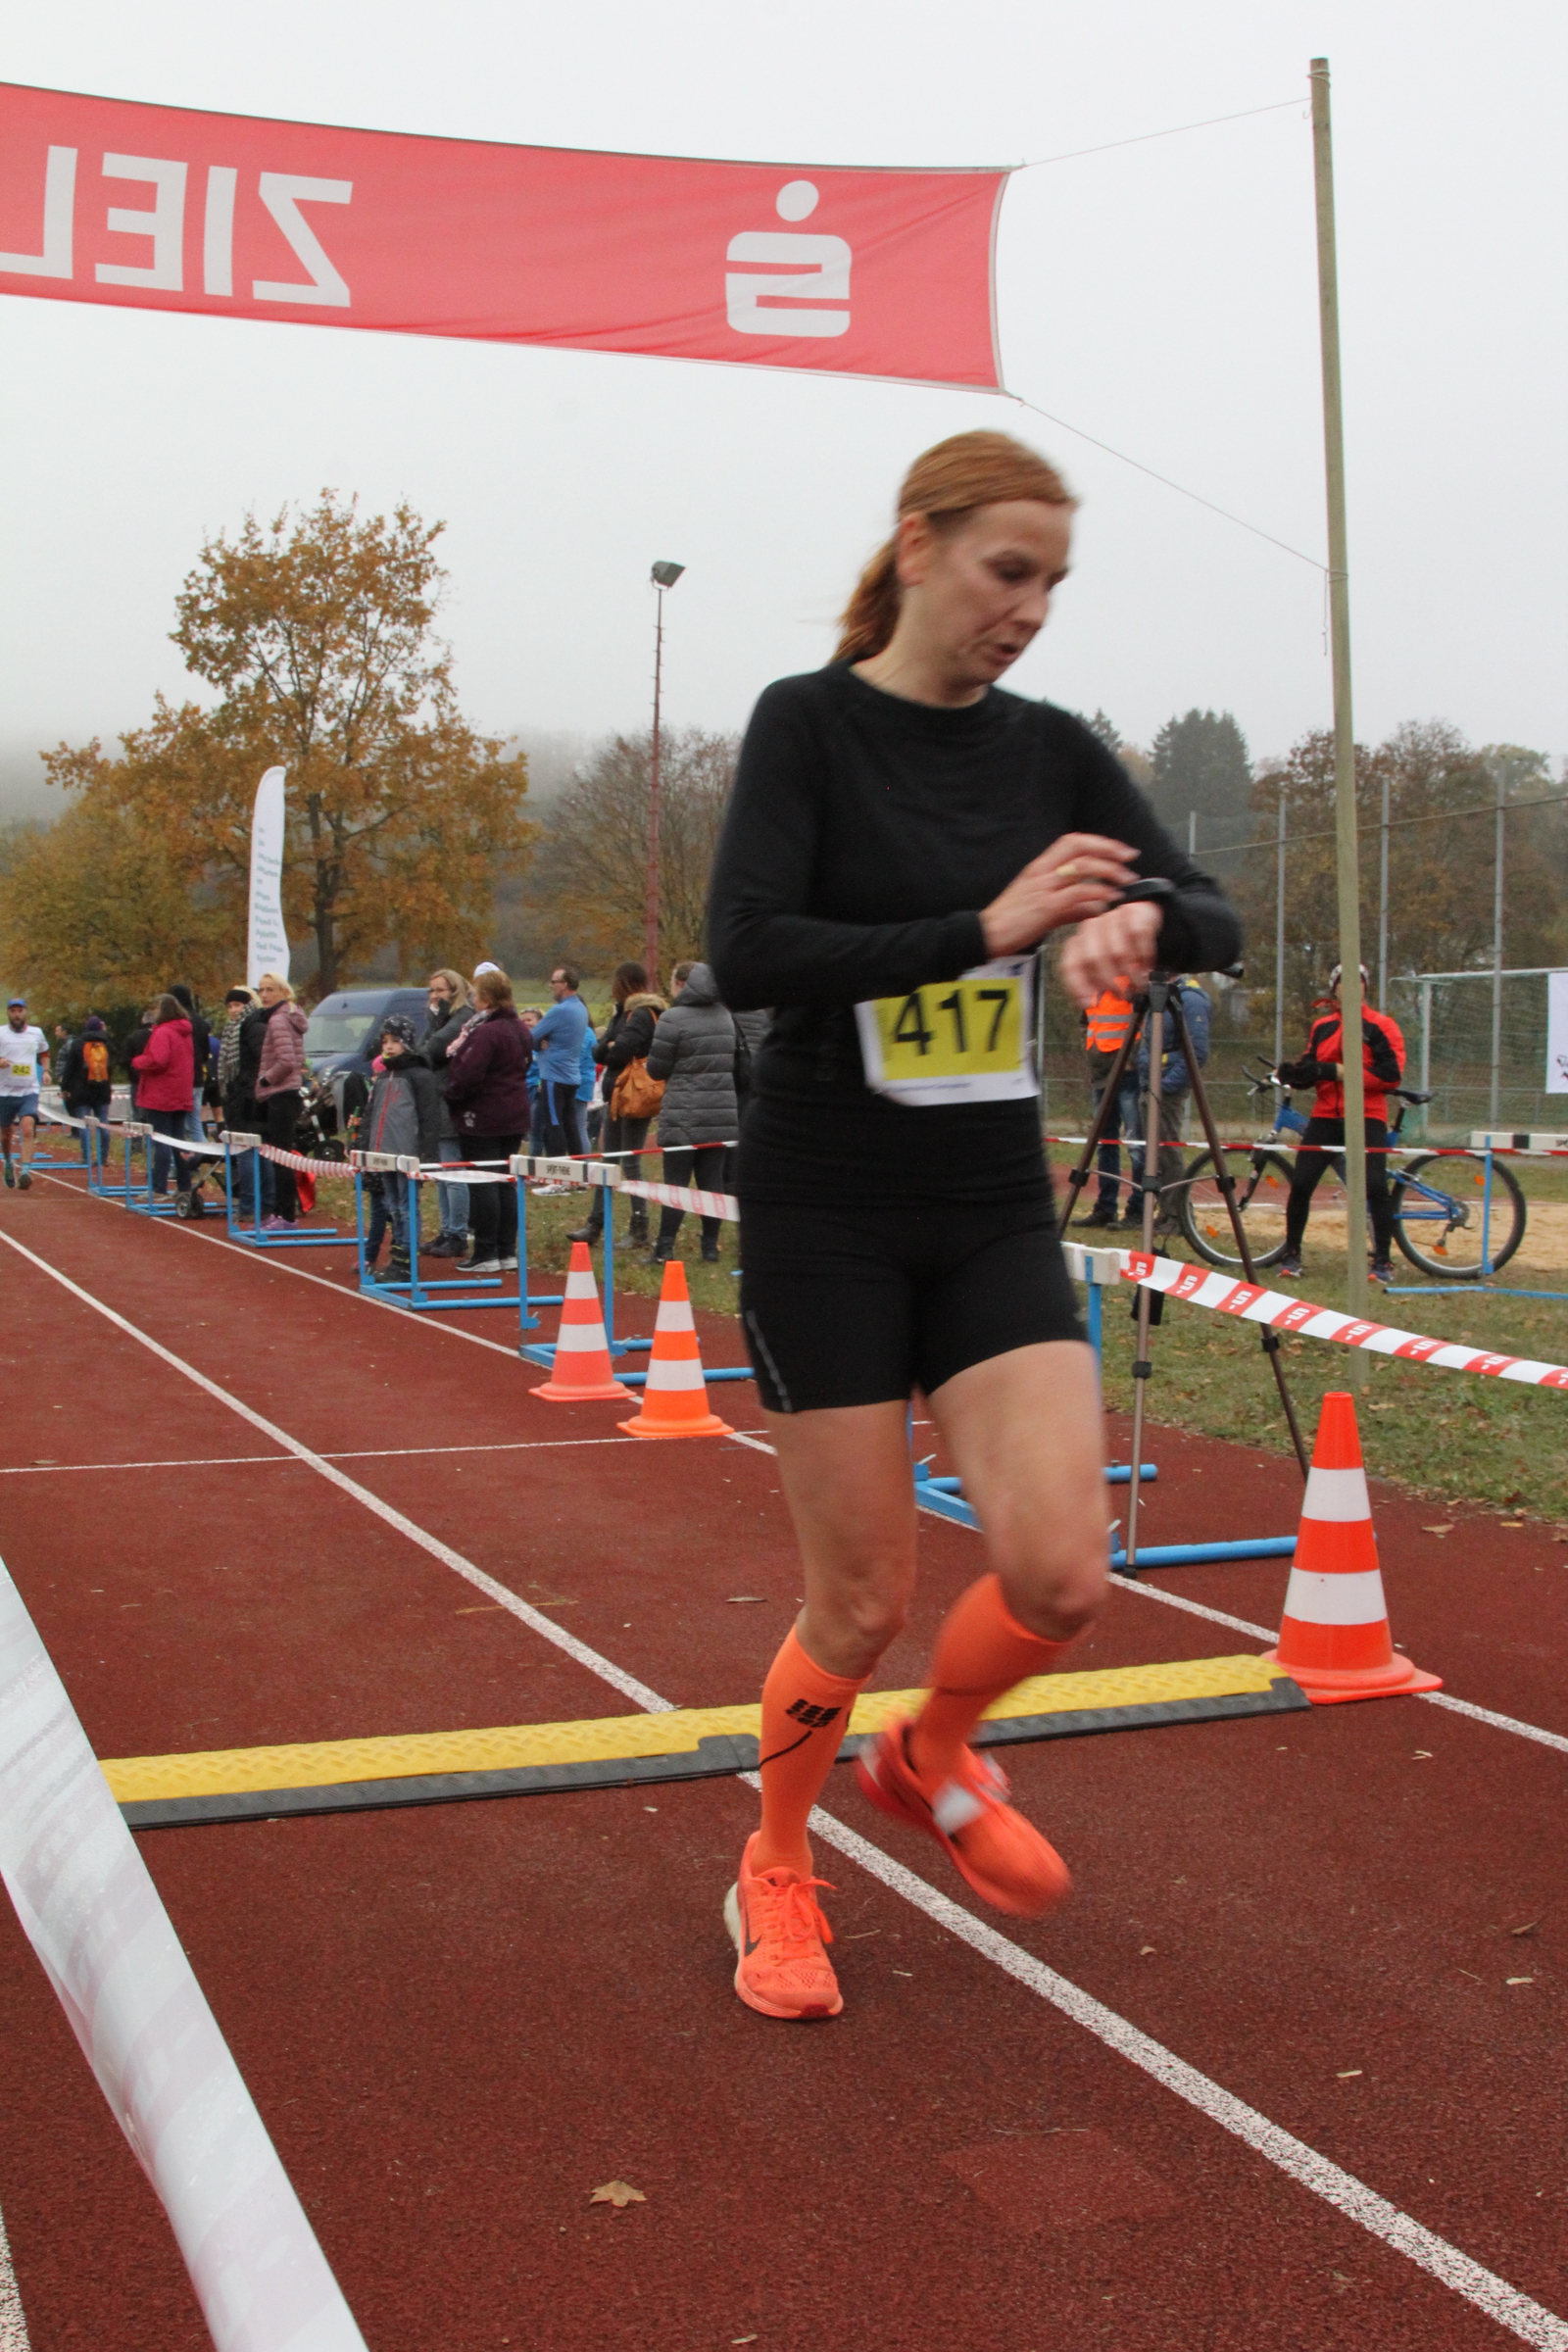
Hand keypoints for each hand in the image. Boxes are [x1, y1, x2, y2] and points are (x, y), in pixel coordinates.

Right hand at [980, 834, 1139, 956]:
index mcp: (1039, 867)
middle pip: (1079, 846)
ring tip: (1126, 880)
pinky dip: (1098, 894)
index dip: (1099, 842)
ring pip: (1082, 867)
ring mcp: (1042, 887)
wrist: (985, 935)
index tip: (1120, 850)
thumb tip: (1098, 907)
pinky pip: (1077, 893)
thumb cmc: (1011, 923)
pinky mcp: (1045, 906)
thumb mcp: (1045, 910)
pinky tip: (1110, 899)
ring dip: (1109, 871)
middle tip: (1130, 858)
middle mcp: (1041, 871)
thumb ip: (1073, 907)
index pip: (1071, 841)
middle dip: (1109, 848)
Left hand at [1058, 901, 1161, 1007]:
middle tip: (1123, 996)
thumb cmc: (1121, 950)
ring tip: (1139, 985)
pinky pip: (1138, 937)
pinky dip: (1145, 957)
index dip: (1078, 986)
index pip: (1071, 965)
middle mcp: (1091, 928)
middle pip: (1094, 958)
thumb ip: (1098, 986)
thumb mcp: (1106, 968)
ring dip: (1131, 974)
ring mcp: (1111, 917)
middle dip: (1109, 982)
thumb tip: (1096, 1009)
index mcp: (1078, 943)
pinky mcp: (1133, 912)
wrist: (1142, 919)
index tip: (1090, 1003)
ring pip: (1117, 950)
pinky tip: (1148, 967)